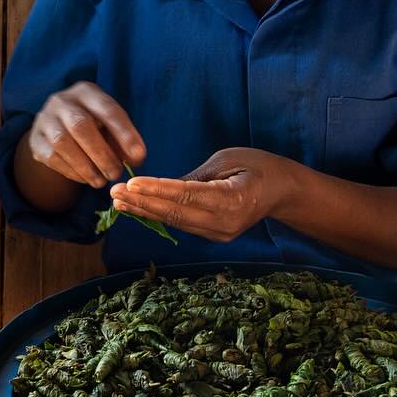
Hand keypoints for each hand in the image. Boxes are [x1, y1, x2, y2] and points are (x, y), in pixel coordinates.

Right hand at [28, 81, 145, 186]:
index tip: (139, 156)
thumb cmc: (92, 126)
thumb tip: (136, 159)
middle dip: (102, 153)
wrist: (56, 128)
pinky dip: (71, 171)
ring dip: (85, 166)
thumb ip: (123, 140)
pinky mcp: (35, 139)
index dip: (125, 134)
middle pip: (81, 125)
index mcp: (86, 92)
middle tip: (116, 174)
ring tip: (101, 181)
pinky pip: (51, 157)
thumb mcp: (109, 126)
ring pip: (62, 142)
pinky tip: (85, 179)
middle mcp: (62, 101)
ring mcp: (45, 119)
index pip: (107, 110)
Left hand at [110, 147, 303, 241]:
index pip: (186, 196)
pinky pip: (181, 225)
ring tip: (118, 201)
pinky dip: (157, 215)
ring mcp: (219, 233)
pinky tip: (136, 207)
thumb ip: (195, 176)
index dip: (157, 190)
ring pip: (175, 222)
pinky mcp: (214, 235)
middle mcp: (224, 223)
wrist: (282, 191)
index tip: (131, 183)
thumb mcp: (227, 160)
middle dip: (142, 203)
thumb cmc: (257, 166)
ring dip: (144, 211)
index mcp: (232, 200)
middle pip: (176, 214)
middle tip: (114, 192)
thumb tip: (162, 187)